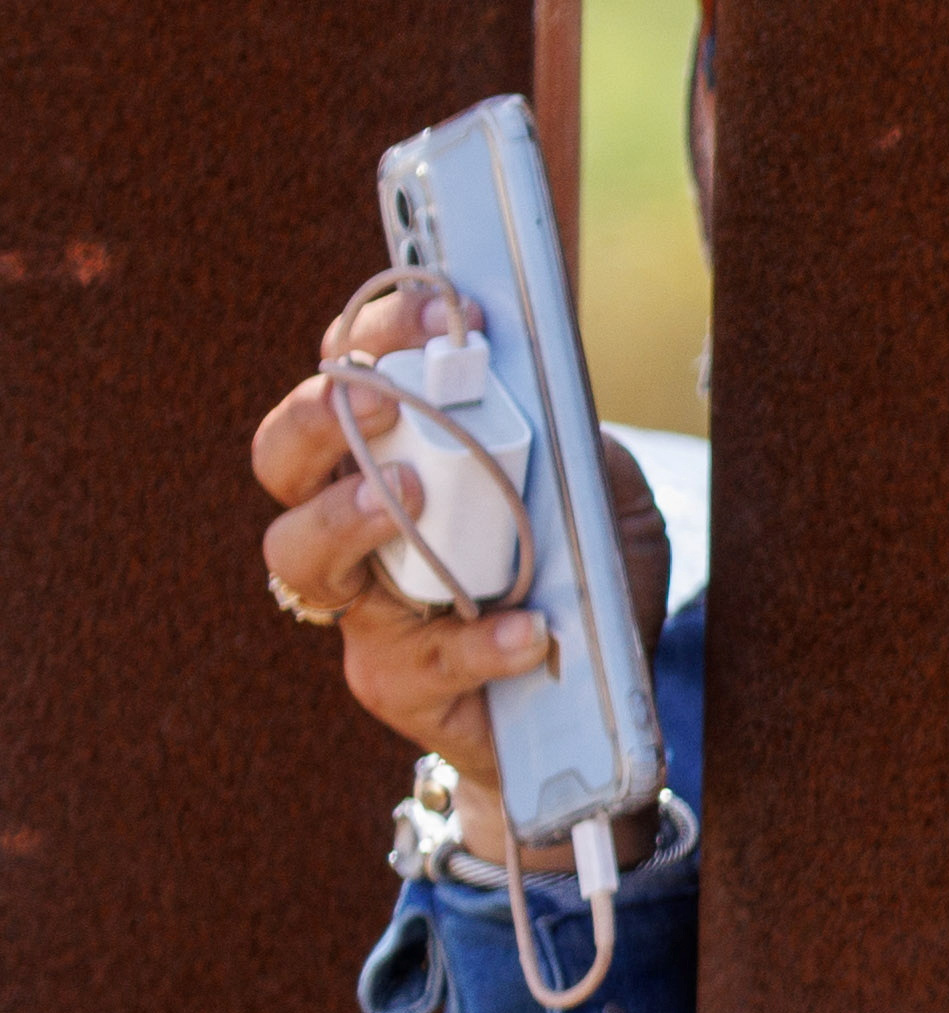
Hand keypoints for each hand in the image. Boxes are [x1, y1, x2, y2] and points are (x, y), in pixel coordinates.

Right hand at [249, 271, 673, 819]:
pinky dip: (478, 640)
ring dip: (346, 517)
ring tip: (407, 500)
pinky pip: (420, 657)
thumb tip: (554, 396)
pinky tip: (530, 629)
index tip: (439, 312)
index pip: (349, 375)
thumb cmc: (581, 578)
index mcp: (396, 457)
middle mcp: (355, 522)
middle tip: (382, 402)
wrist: (593, 700)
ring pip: (299, 554)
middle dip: (319, 417)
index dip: (375, 334)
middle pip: (283, 456)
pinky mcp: (393, 680)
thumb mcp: (602, 496)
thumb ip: (575, 444)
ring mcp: (365, 604)